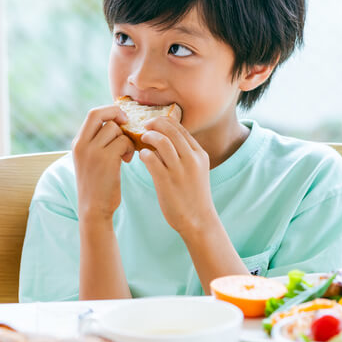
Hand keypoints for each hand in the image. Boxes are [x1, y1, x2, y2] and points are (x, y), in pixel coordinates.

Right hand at [72, 104, 134, 222]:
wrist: (93, 209)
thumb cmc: (96, 185)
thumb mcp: (88, 160)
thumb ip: (96, 142)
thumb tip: (115, 123)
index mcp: (78, 143)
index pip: (92, 113)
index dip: (109, 111)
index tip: (121, 119)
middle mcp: (82, 144)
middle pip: (102, 115)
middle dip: (118, 118)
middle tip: (127, 128)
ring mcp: (93, 151)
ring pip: (115, 129)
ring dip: (126, 139)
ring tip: (126, 153)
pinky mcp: (106, 160)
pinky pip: (124, 142)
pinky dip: (130, 149)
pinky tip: (127, 160)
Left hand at [138, 116, 217, 236]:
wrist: (198, 220)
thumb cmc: (193, 195)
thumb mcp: (197, 170)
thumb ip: (185, 154)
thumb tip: (165, 139)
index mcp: (199, 154)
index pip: (181, 128)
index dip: (165, 121)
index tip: (155, 122)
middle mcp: (192, 159)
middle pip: (171, 130)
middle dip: (155, 124)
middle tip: (145, 126)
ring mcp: (179, 170)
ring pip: (162, 141)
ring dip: (149, 136)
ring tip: (143, 139)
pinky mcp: (166, 181)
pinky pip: (151, 159)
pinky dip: (144, 154)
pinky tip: (142, 156)